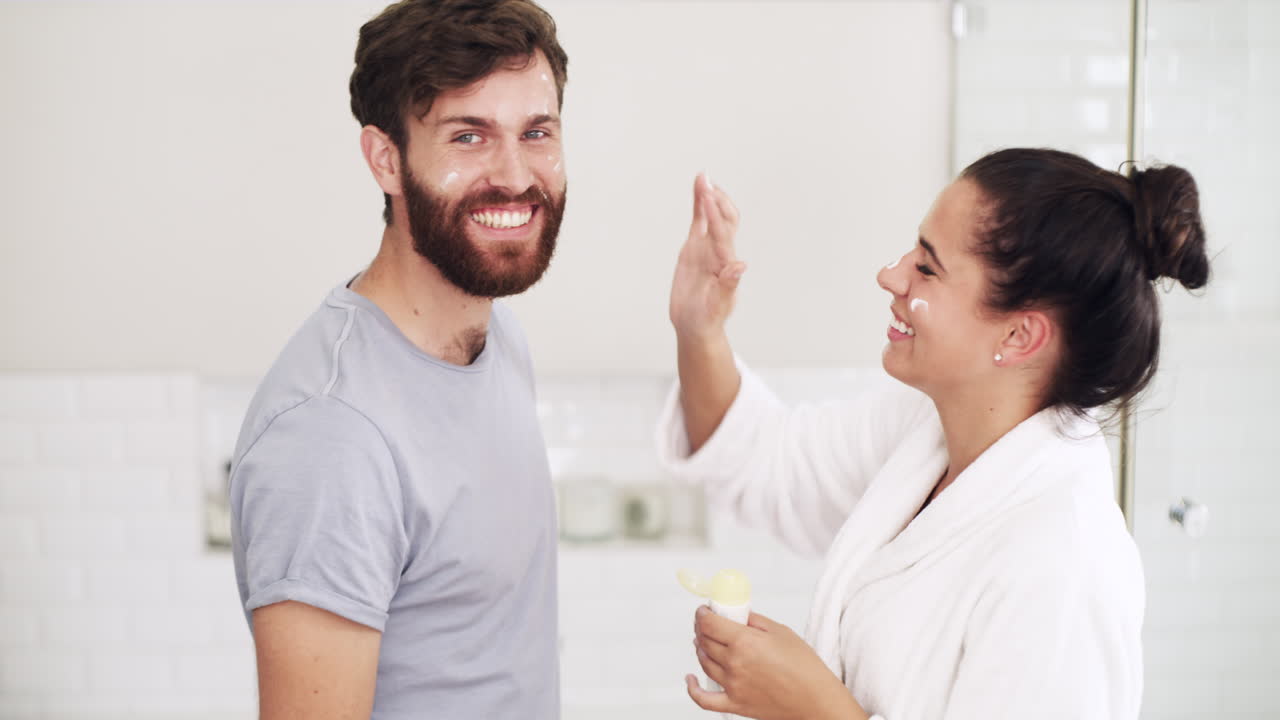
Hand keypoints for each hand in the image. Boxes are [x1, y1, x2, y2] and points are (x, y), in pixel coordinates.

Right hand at [668, 173, 745, 341]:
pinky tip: (698, 189)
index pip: (722, 234)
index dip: (715, 216)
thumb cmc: (708, 318)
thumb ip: (729, 285)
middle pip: (723, 218)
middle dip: (716, 199)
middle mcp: (719, 251)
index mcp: (725, 263)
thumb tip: (740, 266)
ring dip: (707, 196)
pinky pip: (698, 222)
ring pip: (710, 216)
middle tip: (705, 180)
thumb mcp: (719, 305)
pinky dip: (698, 205)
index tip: (708, 198)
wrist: (695, 325)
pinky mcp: (695, 247)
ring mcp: (707, 247)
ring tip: (702, 177)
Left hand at [688, 606, 866, 719]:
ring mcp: (732, 685)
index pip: (709, 623)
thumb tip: (737, 614)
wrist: (815, 699)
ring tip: (704, 642)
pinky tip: (690, 679)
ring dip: (700, 649)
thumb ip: (754, 621)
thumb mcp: (780, 631)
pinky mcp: (735, 704)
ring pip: (704, 662)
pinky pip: (704, 699)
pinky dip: (692, 689)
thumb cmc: (805, 667)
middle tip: (706, 623)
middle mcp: (734, 664)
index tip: (704, 610)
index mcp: (744, 642)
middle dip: (701, 628)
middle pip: (704, 641)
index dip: (702, 614)